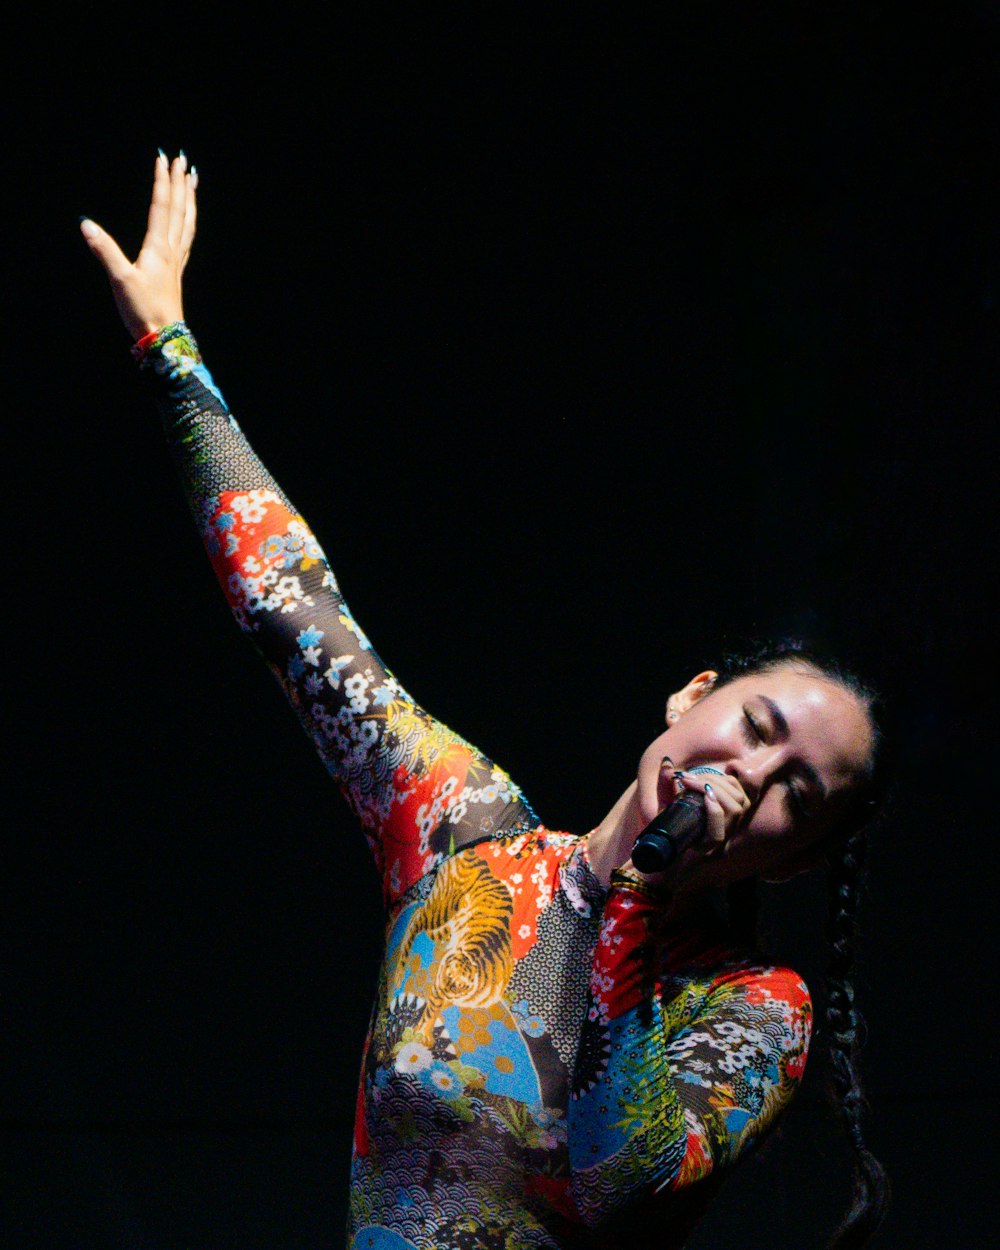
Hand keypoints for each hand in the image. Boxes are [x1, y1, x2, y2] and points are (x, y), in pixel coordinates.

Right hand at [80, 152, 196, 339]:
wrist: (163, 338)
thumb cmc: (142, 310)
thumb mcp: (120, 280)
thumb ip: (105, 250)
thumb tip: (86, 224)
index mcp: (158, 249)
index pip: (161, 207)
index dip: (162, 181)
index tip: (164, 158)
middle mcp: (171, 251)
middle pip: (179, 210)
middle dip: (181, 184)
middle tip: (184, 160)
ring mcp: (176, 263)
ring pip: (187, 223)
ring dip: (190, 200)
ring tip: (193, 181)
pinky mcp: (175, 274)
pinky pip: (186, 239)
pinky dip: (188, 223)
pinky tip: (188, 221)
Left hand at [619, 759, 751, 886]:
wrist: (648, 863)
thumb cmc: (660, 835)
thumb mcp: (664, 805)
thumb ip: (666, 785)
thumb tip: (667, 762)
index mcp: (723, 820)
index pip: (740, 795)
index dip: (725, 778)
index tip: (697, 773)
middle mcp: (726, 832)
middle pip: (739, 800)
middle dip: (716, 780)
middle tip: (690, 778)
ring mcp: (717, 844)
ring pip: (735, 811)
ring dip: (715, 790)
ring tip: (691, 783)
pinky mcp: (705, 853)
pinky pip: (719, 832)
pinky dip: (714, 811)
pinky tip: (705, 797)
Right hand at [671, 766, 751, 851]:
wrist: (680, 831)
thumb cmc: (669, 822)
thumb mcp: (661, 810)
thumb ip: (663, 789)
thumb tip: (667, 764)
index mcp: (705, 847)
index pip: (717, 835)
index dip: (714, 813)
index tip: (702, 794)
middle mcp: (724, 840)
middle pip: (734, 811)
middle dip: (713, 788)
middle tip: (688, 779)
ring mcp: (735, 825)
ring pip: (740, 801)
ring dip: (718, 782)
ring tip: (696, 778)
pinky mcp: (739, 811)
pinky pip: (739, 792)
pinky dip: (726, 780)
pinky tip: (707, 779)